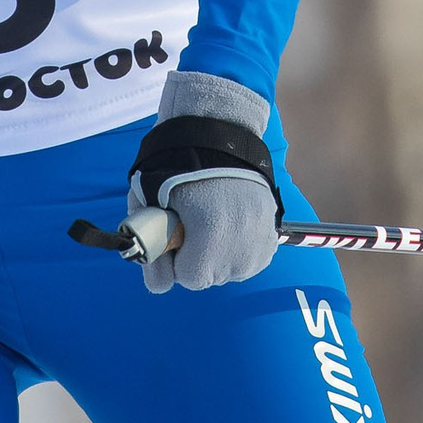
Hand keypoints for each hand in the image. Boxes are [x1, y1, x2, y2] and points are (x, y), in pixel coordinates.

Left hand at [126, 71, 280, 293]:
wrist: (220, 138)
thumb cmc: (178, 170)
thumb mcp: (150, 202)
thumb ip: (150, 247)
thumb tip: (158, 284)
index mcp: (211, 232)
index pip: (190, 278)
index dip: (175, 261)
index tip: (175, 236)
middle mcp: (242, 241)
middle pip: (211, 277)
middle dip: (196, 259)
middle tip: (192, 225)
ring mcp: (261, 239)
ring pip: (231, 271)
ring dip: (218, 257)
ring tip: (212, 223)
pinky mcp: (272, 235)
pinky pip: (251, 261)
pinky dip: (238, 251)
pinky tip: (229, 227)